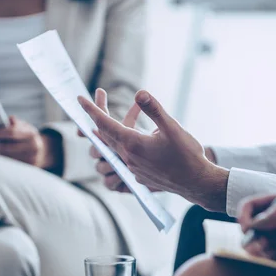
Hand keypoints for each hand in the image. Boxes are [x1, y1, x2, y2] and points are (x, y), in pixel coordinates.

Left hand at [0, 116, 59, 168]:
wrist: (43, 153)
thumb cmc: (28, 137)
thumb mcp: (25, 127)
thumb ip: (16, 123)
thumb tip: (9, 119)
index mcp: (31, 136)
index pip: (11, 133)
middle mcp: (32, 150)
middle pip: (6, 148)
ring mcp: (29, 162)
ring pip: (5, 159)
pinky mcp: (25, 171)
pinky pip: (6, 167)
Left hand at [79, 89, 228, 210]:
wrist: (196, 182)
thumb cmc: (187, 154)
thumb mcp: (172, 127)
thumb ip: (154, 109)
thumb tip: (139, 93)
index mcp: (132, 144)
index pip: (105, 124)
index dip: (91, 110)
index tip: (79, 99)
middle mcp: (128, 158)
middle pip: (104, 136)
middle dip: (97, 119)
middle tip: (93, 104)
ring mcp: (132, 170)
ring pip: (112, 150)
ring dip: (108, 136)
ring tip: (106, 124)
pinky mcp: (138, 177)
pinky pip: (123, 161)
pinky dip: (120, 149)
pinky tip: (126, 144)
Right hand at [238, 195, 275, 263]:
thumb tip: (255, 223)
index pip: (249, 206)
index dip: (243, 216)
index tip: (247, 228)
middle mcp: (271, 219)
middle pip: (246, 226)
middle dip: (249, 238)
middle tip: (260, 248)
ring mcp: (273, 236)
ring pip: (252, 243)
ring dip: (256, 250)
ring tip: (270, 255)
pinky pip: (262, 255)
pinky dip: (266, 258)